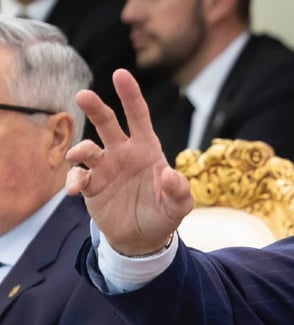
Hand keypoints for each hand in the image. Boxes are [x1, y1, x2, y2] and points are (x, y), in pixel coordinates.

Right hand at [65, 69, 191, 256]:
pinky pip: (78, 176)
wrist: (143, 239)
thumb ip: (179, 190)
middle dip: (96, 108)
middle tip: (83, 95)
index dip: (130, 96)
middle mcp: (123, 153)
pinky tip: (73, 190)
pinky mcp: (91, 185)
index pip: (139, 117)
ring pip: (87, 148)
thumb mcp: (179, 206)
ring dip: (80, 149)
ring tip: (79, 157)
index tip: (120, 74)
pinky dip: (73, 179)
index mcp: (147, 150)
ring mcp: (105, 167)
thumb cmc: (164, 214)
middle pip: (107, 124)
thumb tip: (169, 174)